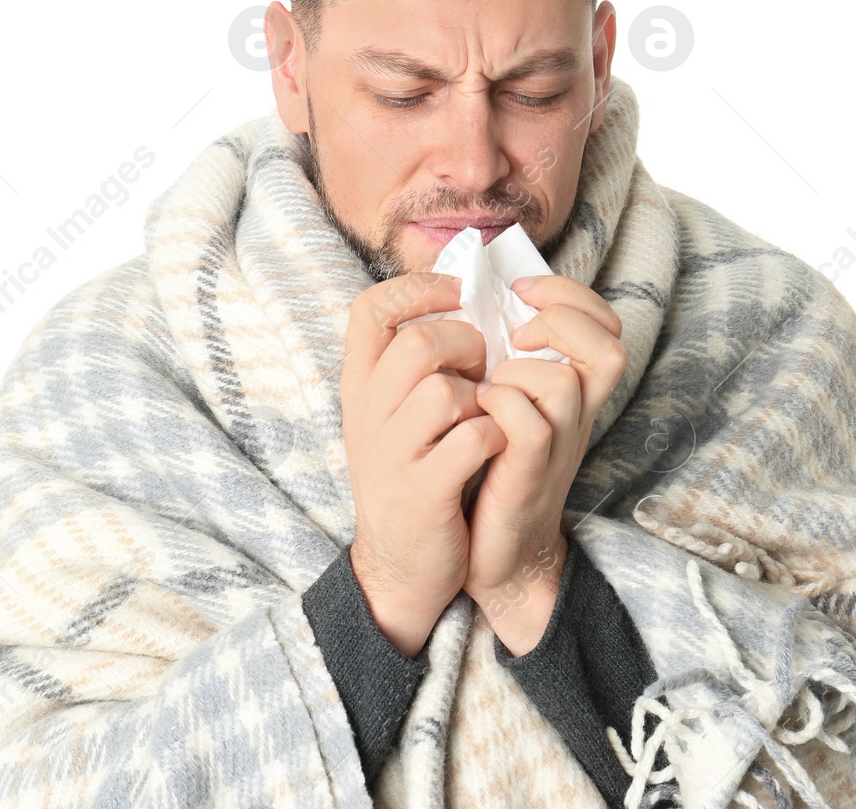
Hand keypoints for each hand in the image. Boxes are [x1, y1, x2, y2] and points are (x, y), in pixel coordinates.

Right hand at [341, 271, 507, 656]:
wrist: (400, 565)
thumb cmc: (412, 474)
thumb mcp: (392, 414)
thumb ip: (410, 363)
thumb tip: (458, 300)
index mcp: (359, 388)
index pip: (369, 311)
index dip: (418, 290)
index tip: (456, 296)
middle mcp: (367, 416)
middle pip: (417, 344)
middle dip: (466, 347)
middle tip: (481, 370)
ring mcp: (393, 455)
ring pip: (446, 391)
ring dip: (483, 397)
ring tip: (484, 414)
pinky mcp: (425, 492)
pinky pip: (474, 439)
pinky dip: (496, 436)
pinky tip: (493, 447)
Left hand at [464, 274, 627, 654]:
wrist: (496, 554)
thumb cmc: (492, 471)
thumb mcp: (509, 404)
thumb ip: (509, 358)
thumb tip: (477, 294)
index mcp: (575, 390)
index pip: (606, 324)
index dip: (571, 293)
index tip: (522, 289)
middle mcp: (578, 414)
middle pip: (610, 345)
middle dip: (561, 319)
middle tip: (516, 331)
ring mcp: (559, 445)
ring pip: (563, 382)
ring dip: (517, 370)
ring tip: (488, 383)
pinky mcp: (531, 473)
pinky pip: (531, 424)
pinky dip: (500, 404)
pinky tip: (477, 410)